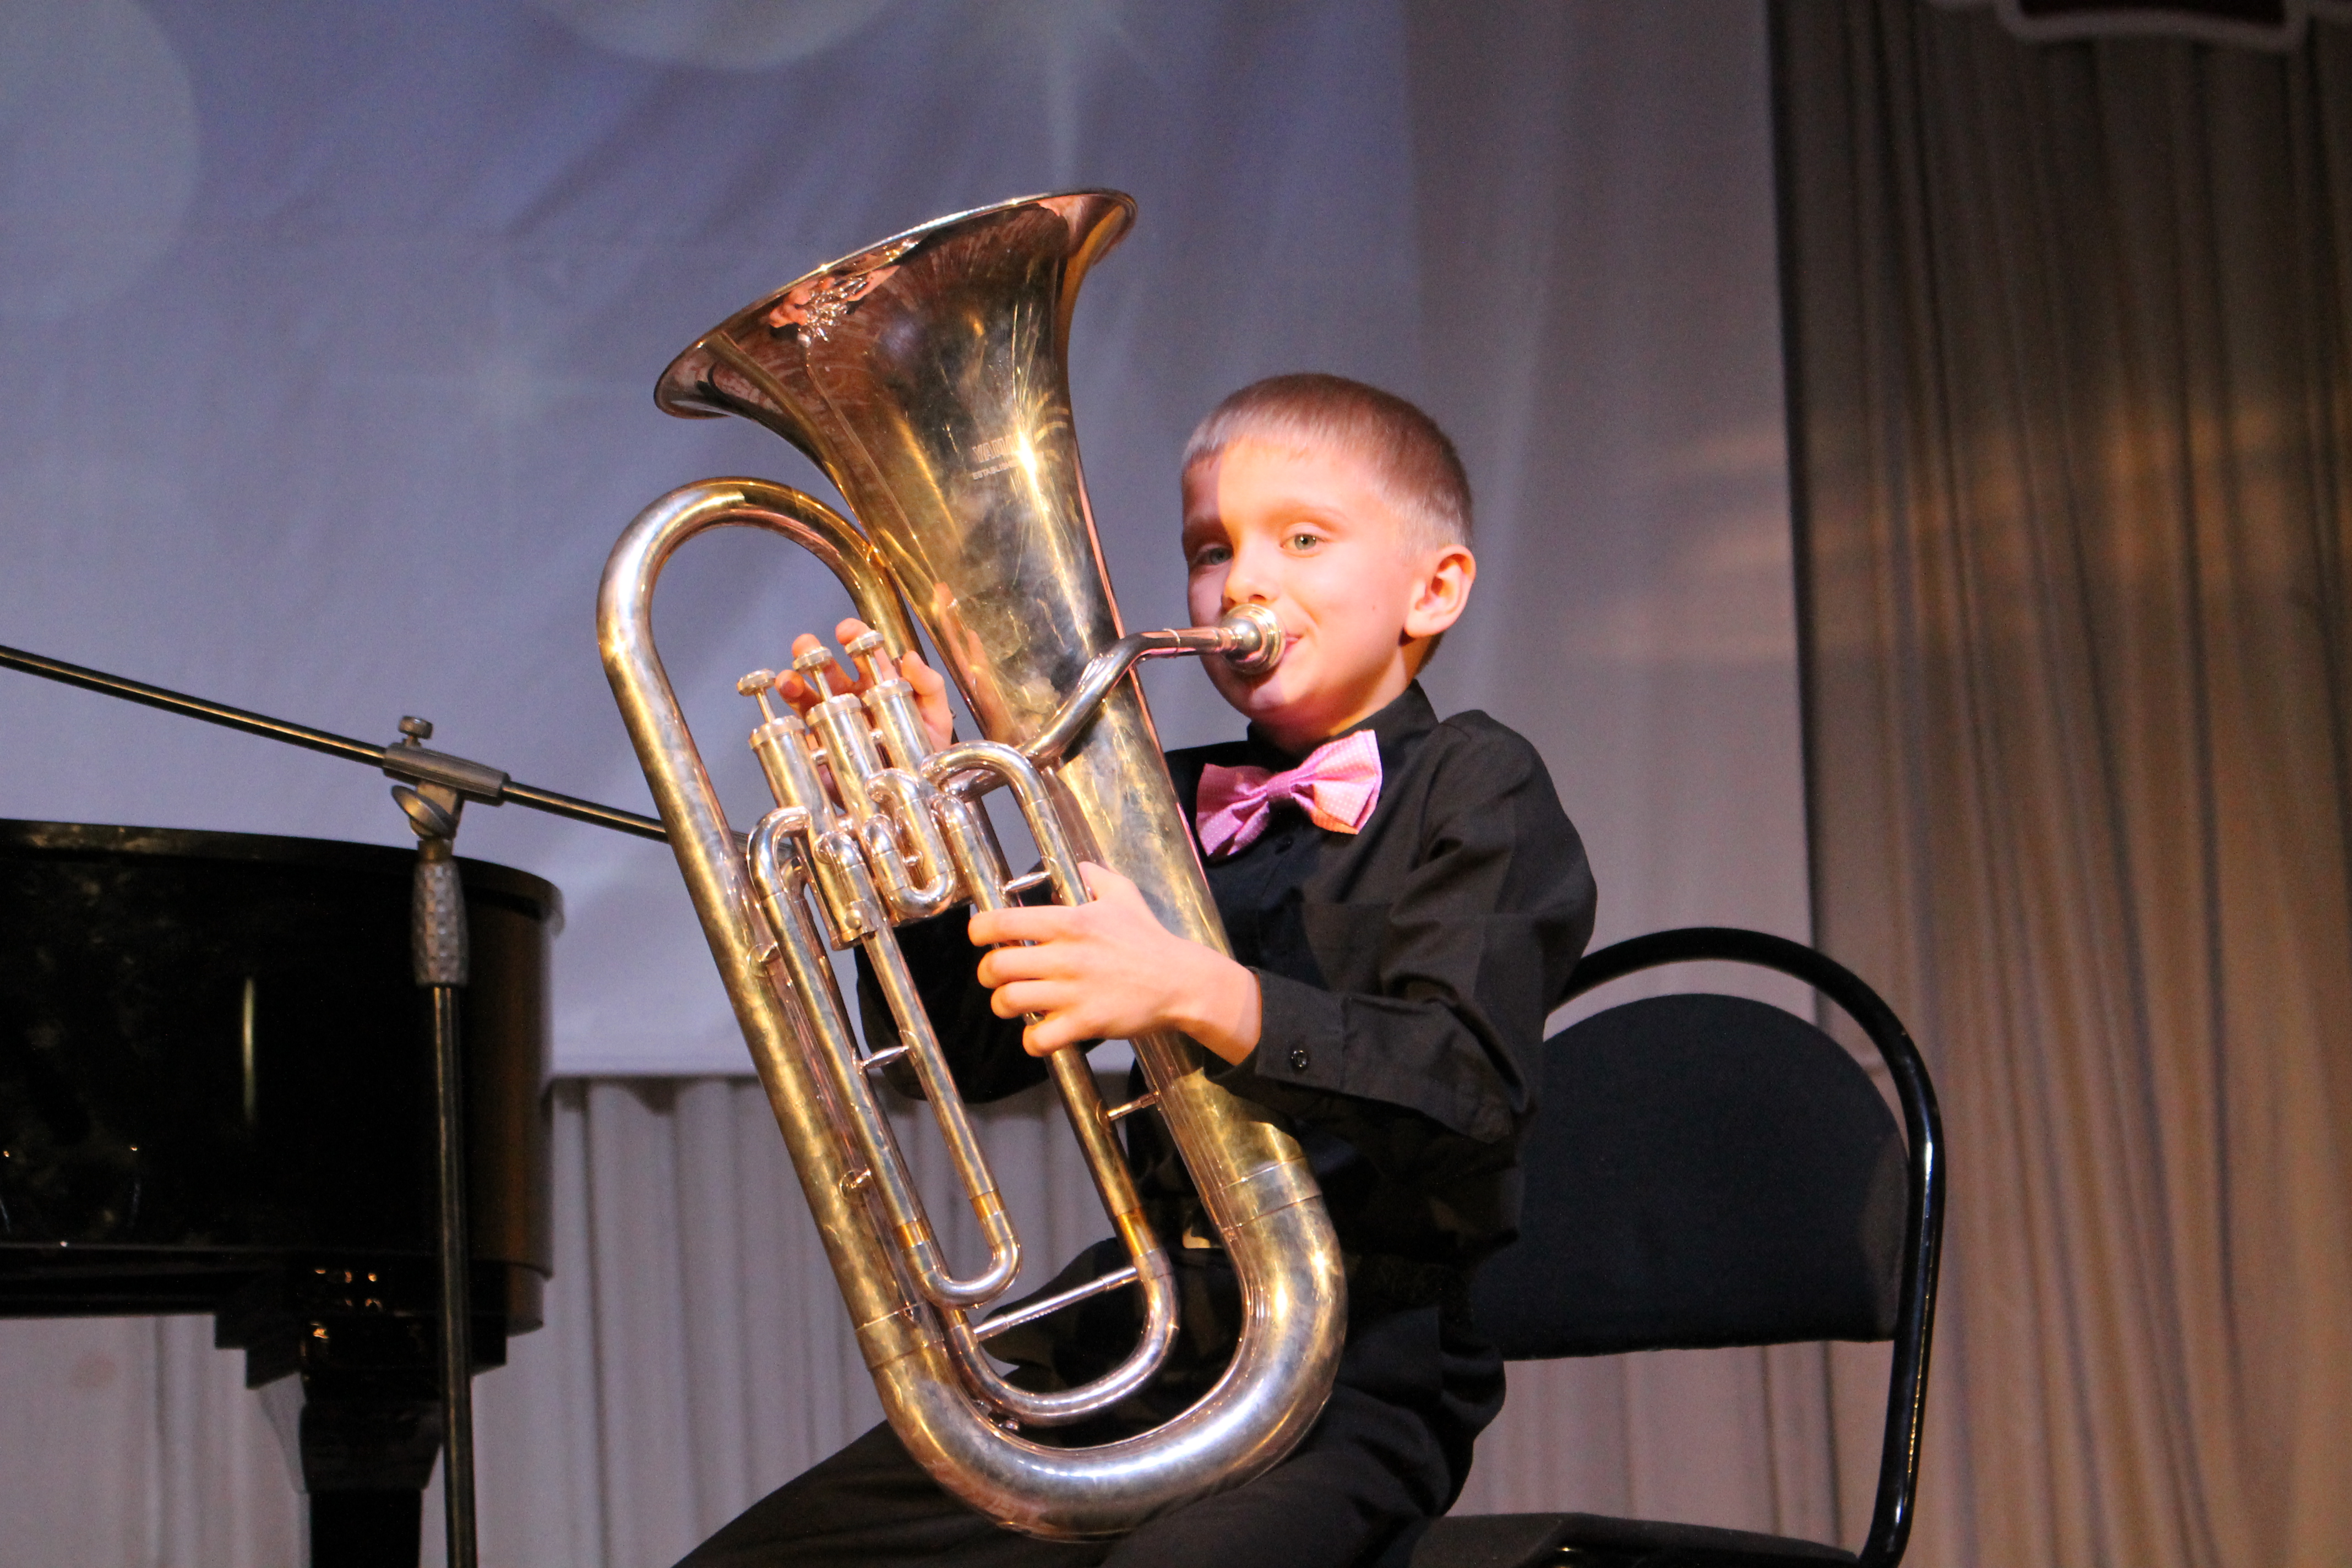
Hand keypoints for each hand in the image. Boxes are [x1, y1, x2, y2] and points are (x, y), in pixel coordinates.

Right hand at [776, 618, 955, 752]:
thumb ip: (930, 687)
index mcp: (879, 686)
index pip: (865, 654)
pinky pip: (797, 734)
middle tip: (804, 646)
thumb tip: (910, 657)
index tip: (845, 630)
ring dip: (794, 685)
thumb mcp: (936, 719)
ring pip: (807, 698)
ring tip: (787, 681)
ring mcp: (832, 723)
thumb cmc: (927, 753)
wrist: (913, 797)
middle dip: (813, 655)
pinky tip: (780, 717)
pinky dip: (784, 723)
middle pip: (827, 671)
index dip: (855, 637)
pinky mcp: (819, 750)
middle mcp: (852, 699)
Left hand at [968, 863, 1262, 1062]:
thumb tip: (1079, 865)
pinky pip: (1038, 1039)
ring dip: (1004, 1005)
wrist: (1181, 981)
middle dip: (988, 974)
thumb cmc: (1150, 939)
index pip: (1001, 922)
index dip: (979, 931)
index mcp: (1070, 922)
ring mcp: (1074, 993)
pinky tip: (1041, 1032)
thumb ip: (1095, 876)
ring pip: (1010, 1002)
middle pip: (997, 967)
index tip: (981, 937)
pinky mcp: (1085, 1024)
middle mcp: (1066, 956)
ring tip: (1015, 1002)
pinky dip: (1031, 1040)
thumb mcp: (1124, 895)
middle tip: (997, 975)